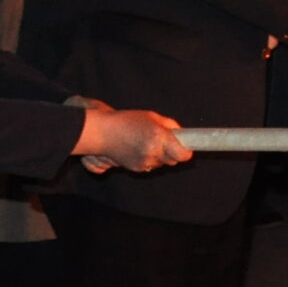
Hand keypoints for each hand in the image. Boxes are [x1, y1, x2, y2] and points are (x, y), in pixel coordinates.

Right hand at [73, 106, 190, 172]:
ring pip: (161, 164)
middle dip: (172, 153)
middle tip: (164, 142)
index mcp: (159, 137)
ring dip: (159, 156)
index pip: (182, 155)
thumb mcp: (152, 117)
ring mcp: (144, 162)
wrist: (101, 133)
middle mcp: (153, 152)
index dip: (186, 152)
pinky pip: (150, 166)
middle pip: (173, 161)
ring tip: (146, 143)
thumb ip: (170, 125)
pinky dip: (148, 160)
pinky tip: (138, 149)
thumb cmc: (126, 121)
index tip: (186, 148)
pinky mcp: (135, 169)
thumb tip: (182, 134)